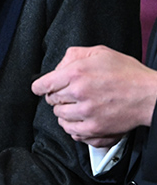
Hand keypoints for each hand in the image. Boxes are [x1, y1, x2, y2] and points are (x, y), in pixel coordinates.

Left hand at [32, 45, 156, 145]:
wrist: (150, 95)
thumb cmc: (128, 74)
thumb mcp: (100, 53)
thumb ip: (74, 55)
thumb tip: (57, 68)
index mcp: (76, 73)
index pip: (43, 84)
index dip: (39, 87)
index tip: (40, 89)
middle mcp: (78, 93)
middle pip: (51, 100)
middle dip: (56, 96)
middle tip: (69, 94)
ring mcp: (86, 112)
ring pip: (59, 116)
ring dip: (64, 111)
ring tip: (76, 106)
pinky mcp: (94, 129)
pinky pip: (70, 131)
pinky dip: (72, 125)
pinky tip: (80, 118)